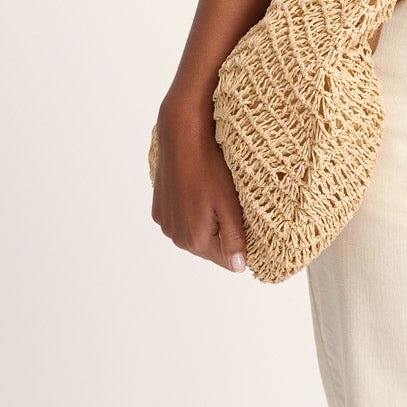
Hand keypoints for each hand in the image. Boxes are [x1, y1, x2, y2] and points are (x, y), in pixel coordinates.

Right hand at [151, 94, 248, 272]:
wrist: (182, 138)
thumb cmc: (209, 168)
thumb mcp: (229, 204)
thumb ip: (234, 239)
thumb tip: (239, 268)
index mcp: (196, 239)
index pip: (227, 261)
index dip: (242, 245)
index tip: (246, 223)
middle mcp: (176, 237)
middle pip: (210, 247)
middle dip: (223, 232)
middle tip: (231, 204)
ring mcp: (165, 223)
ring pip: (195, 233)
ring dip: (207, 222)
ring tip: (213, 196)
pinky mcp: (159, 210)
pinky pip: (181, 220)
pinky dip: (191, 212)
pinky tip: (197, 192)